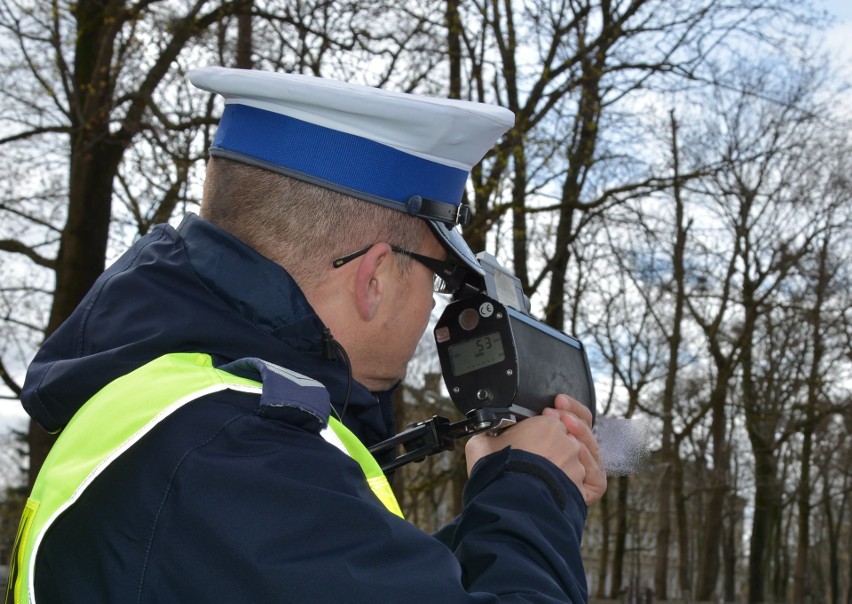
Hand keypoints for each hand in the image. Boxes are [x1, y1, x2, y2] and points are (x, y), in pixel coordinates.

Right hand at [465, 394, 606, 504]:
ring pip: (580, 456)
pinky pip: (594, 478)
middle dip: (554, 443)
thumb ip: (489, 433)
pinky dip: (586, 476)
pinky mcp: (584, 488)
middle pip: (567, 436)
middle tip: (533, 453)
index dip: (541, 425)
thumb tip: (487, 434)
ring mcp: (578, 465)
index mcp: (547, 424)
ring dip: (568, 460)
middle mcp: (568, 442)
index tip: (527, 432)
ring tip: (546, 469)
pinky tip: (574, 475)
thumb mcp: (481, 444)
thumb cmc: (495, 474)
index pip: (552, 419)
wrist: (509, 507)